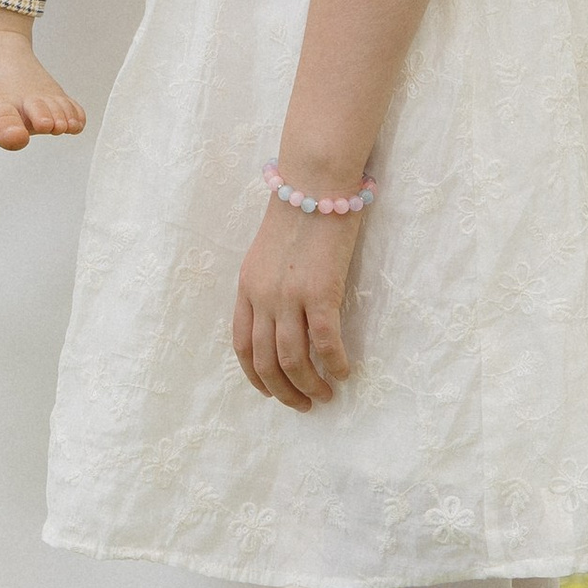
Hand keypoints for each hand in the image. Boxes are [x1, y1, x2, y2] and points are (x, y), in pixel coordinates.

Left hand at [232, 198, 359, 409]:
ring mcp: (289, 295)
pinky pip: (325, 342)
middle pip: (264, 360)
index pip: (242, 344)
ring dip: (309, 385)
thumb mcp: (268, 251)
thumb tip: (284, 317)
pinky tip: (345, 372)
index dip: (255, 375)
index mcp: (247, 286)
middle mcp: (262, 295)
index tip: (271, 391)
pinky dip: (334, 363)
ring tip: (326, 395)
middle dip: (283, 390)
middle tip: (303, 404)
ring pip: (292, 358)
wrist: (315, 182)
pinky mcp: (320, 291)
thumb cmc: (299, 210)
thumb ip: (270, 285)